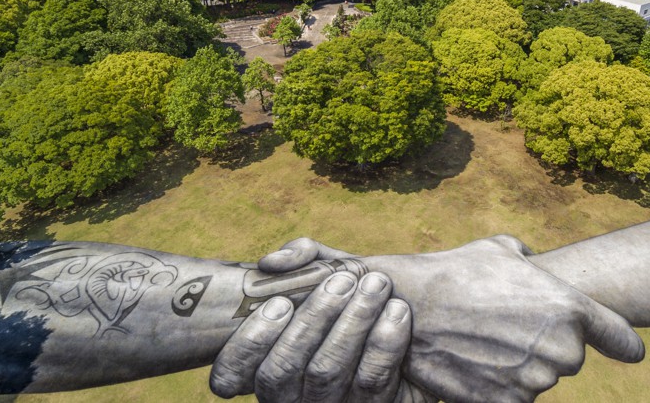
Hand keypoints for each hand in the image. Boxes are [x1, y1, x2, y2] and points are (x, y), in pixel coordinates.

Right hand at [209, 270, 421, 402]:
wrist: (420, 311)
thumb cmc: (356, 291)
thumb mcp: (328, 271)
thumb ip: (301, 259)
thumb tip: (271, 262)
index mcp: (264, 364)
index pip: (229, 375)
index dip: (249, 342)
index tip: (280, 303)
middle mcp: (287, 395)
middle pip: (282, 371)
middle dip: (312, 320)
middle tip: (343, 281)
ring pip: (326, 374)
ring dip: (351, 324)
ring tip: (375, 286)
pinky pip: (372, 384)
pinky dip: (385, 344)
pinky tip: (398, 312)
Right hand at [259, 237, 645, 402]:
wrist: (411, 306)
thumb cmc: (456, 272)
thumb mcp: (501, 249)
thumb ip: (530, 261)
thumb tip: (531, 261)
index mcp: (571, 308)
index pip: (620, 338)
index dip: (623, 345)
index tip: (630, 352)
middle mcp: (561, 349)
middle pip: (569, 359)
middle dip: (545, 347)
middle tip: (506, 327)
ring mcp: (535, 381)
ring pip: (539, 381)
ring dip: (520, 367)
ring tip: (483, 342)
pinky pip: (514, 399)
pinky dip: (498, 387)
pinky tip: (474, 364)